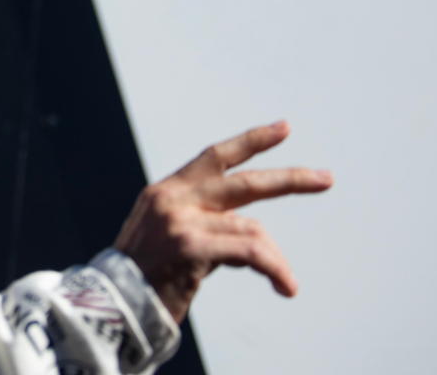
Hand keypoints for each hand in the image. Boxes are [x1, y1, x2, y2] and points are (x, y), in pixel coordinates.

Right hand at [112, 121, 332, 322]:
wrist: (111, 307)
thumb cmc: (143, 278)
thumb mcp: (166, 236)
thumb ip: (199, 220)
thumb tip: (246, 227)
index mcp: (166, 191)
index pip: (215, 156)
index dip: (252, 141)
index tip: (283, 128)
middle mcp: (173, 199)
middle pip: (244, 182)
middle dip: (290, 179)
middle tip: (325, 179)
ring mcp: (181, 221)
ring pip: (252, 229)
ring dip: (274, 259)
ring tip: (285, 281)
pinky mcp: (190, 246)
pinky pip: (248, 252)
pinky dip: (273, 268)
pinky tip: (284, 285)